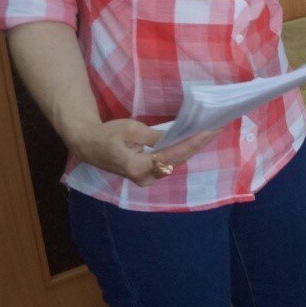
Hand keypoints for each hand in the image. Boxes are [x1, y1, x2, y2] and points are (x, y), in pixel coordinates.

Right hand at [71, 119, 216, 186]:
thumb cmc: (106, 135)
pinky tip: (194, 140)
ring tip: (210, 133)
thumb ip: (153, 136)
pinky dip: (182, 151)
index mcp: (138, 167)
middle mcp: (145, 177)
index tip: (209, 131)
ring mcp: (146, 177)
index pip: (172, 154)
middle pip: (177, 160)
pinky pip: (168, 162)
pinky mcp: (146, 173)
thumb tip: (174, 136)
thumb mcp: (129, 129)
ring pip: (175, 162)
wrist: (87, 145)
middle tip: (217, 129)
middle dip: (197, 144)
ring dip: (192, 148)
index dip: (192, 142)